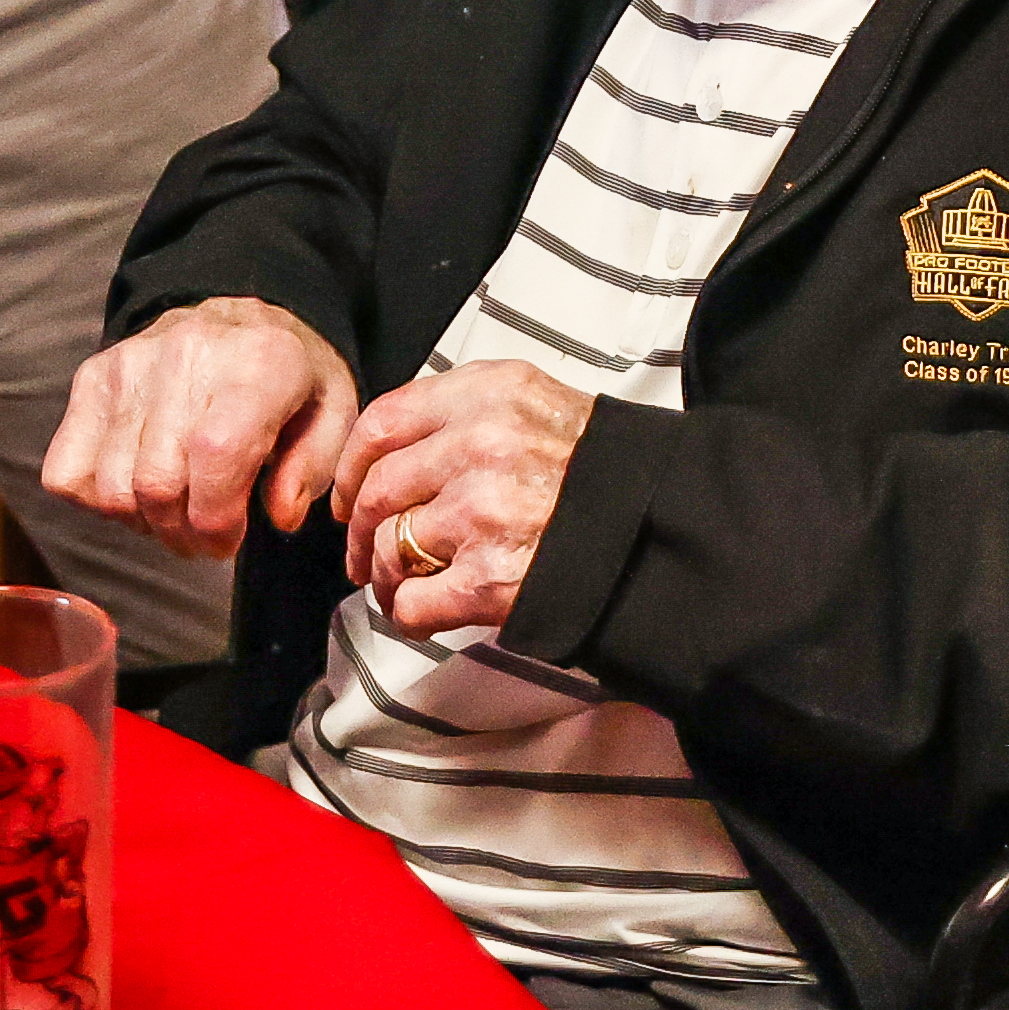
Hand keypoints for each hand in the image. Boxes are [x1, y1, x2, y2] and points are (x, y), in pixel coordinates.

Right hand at [39, 298, 356, 561]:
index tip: (229, 538)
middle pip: (157, 483)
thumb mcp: (333, 411)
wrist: (235, 311)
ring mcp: (129, 364)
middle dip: (182, 534)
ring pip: (110, 487)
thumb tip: (280, 514)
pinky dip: (96, 500)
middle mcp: (187, 355)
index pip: (215, 453)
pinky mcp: (92, 378)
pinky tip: (136, 486)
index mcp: (259, 362)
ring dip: (142, 523)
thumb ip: (314, 467)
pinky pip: (67, 472)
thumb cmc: (287, 375)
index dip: (216, 519)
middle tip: (204, 536)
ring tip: (174, 509)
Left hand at [331, 361, 594, 638]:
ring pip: (390, 549)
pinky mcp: (490, 579)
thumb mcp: (532, 402)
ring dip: (384, 576)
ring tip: (397, 585)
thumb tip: (387, 450)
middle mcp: (481, 446)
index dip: (351, 465)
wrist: (658, 527)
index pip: (383, 422)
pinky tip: (422, 612)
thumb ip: (463, 410)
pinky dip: (407, 615)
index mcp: (489, 394)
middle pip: (378, 491)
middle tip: (363, 552)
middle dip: (360, 532)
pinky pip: (412, 603)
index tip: (350, 492)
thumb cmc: (596, 470)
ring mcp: (483, 514)